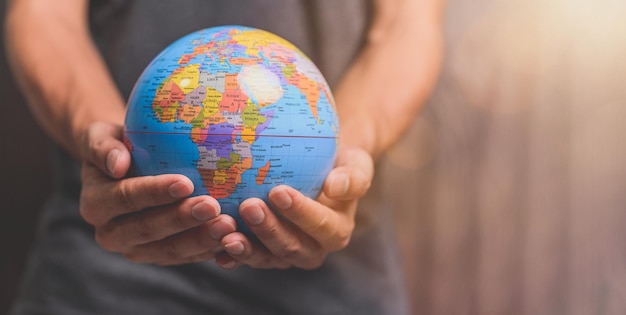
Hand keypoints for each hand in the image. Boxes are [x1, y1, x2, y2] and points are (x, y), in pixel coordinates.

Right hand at [78, 122, 236, 264]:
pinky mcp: (160, 256)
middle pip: (148, 230)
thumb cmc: (118, 144)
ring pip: (169, 250)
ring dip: (200, 239)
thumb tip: (117, 163)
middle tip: (213, 206)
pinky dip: (209, 250)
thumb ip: (103, 147)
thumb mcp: (102, 136)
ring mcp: (137, 249)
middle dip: (182, 220)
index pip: (125, 199)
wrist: (123, 167)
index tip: (186, 183)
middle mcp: (111, 234)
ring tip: (228, 224)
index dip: (154, 193)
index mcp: (95, 205)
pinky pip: (186, 257)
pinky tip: (232, 239)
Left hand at [215, 147, 373, 269]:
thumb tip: (335, 187)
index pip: (321, 225)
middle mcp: (312, 249)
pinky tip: (214, 247)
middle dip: (269, 230)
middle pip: (291, 247)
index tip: (278, 191)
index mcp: (336, 231)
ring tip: (225, 232)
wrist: (320, 173)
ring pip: (266, 257)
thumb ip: (353, 177)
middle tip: (248, 206)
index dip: (301, 212)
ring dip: (246, 247)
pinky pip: (247, 257)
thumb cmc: (339, 164)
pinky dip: (231, 256)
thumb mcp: (356, 165)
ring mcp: (285, 255)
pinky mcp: (264, 253)